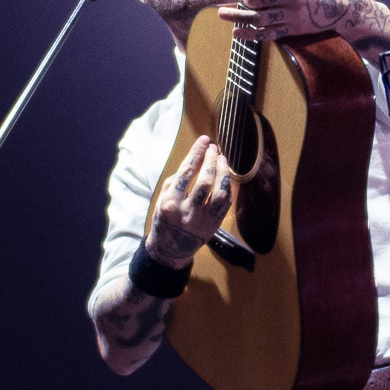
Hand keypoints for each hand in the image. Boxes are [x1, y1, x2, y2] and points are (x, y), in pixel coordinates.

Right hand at [144, 135, 232, 266]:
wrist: (170, 249)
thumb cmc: (165, 218)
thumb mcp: (162, 198)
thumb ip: (177, 180)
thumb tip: (197, 159)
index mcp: (170, 203)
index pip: (186, 172)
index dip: (197, 153)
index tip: (204, 139)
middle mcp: (186, 212)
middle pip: (204, 181)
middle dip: (211, 160)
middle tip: (213, 148)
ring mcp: (202, 221)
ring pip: (219, 193)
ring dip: (223, 172)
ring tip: (222, 158)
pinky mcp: (214, 226)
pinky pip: (225, 204)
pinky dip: (226, 187)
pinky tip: (224, 176)